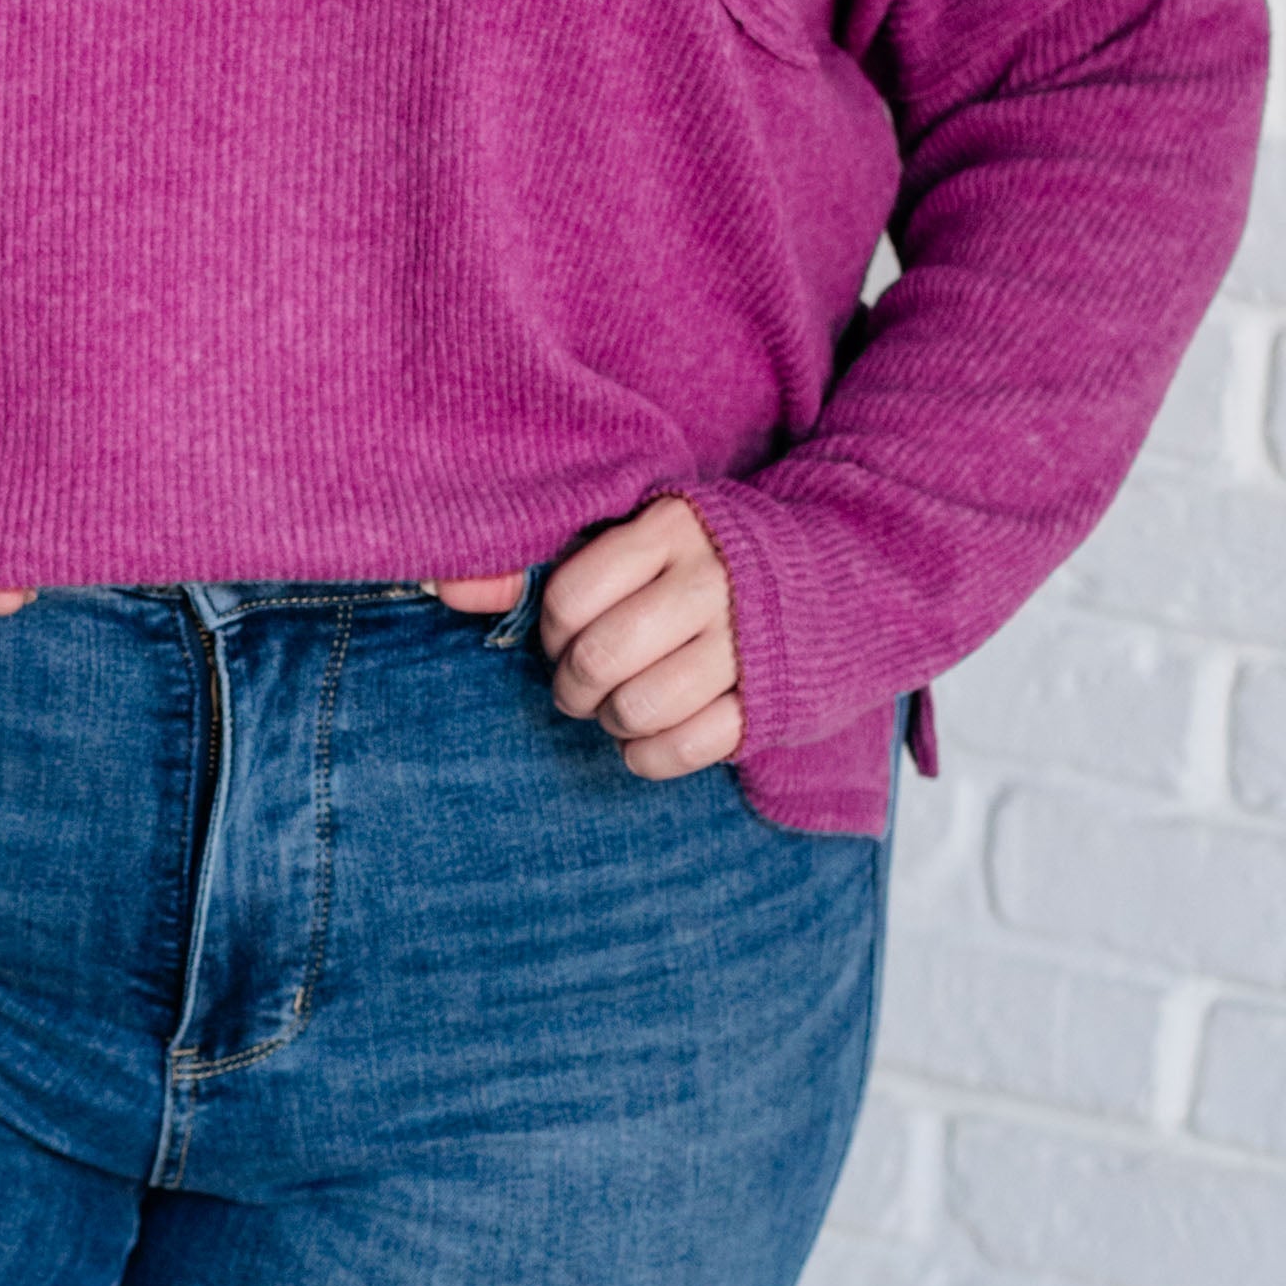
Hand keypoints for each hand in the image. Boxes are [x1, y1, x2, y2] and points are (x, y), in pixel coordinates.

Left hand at [430, 499, 744, 780]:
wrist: (838, 576)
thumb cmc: (706, 559)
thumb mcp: (636, 537)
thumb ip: (544, 560)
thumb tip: (448, 591)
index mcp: (671, 529)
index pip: (570, 596)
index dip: (550, 631)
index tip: (563, 635)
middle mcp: (712, 581)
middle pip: (601, 656)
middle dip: (573, 685)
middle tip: (581, 684)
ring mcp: (746, 644)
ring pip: (641, 706)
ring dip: (614, 721)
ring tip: (620, 706)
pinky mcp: (771, 700)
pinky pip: (689, 748)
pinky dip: (651, 756)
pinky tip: (648, 739)